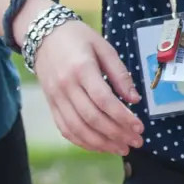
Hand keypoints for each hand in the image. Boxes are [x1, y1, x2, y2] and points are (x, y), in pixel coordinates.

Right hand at [34, 15, 144, 154]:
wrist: (43, 35)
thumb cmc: (78, 38)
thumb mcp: (103, 47)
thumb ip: (120, 74)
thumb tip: (134, 100)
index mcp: (82, 69)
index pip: (104, 100)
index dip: (123, 117)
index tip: (139, 127)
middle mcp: (66, 86)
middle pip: (92, 118)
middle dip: (117, 134)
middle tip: (136, 141)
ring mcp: (56, 98)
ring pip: (78, 129)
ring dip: (102, 143)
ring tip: (121, 148)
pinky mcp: (51, 105)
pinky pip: (66, 129)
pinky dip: (83, 142)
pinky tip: (100, 146)